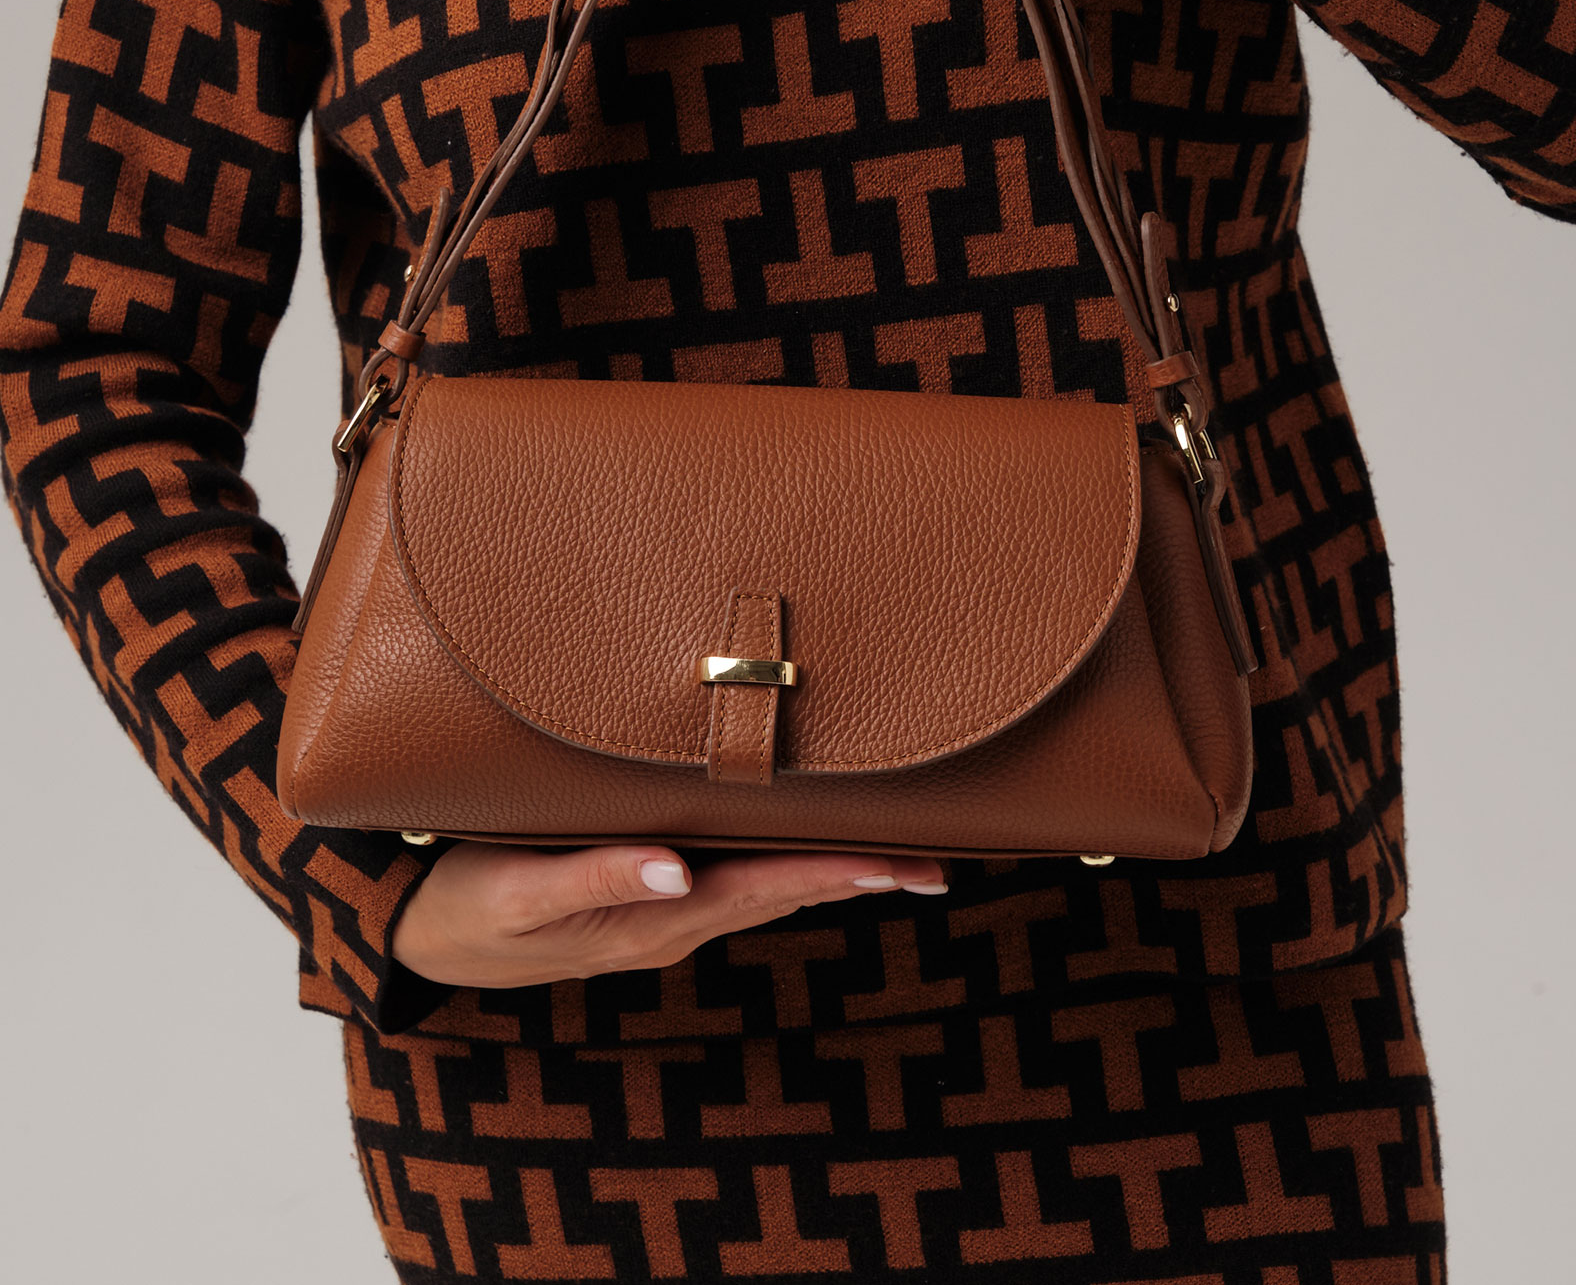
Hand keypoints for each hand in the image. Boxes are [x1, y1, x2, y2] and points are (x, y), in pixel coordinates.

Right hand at [393, 840, 947, 989]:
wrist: (431, 933)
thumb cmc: (478, 902)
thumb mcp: (525, 892)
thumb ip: (601, 877)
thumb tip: (677, 871)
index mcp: (658, 914)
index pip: (767, 888)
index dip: (836, 873)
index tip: (900, 865)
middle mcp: (679, 914)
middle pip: (787, 890)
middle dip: (861, 876)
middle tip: (938, 864)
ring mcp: (671, 907)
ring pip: (769, 885)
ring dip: (834, 870)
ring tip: (900, 855)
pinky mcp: (655, 890)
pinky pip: (737, 877)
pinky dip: (785, 861)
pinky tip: (810, 846)